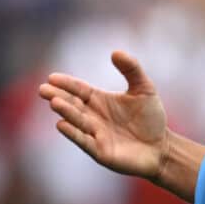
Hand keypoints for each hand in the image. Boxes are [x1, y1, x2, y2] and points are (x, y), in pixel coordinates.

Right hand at [38, 50, 169, 180]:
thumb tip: (116, 52)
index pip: (79, 89)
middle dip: (58, 97)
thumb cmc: (150, 117)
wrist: (161, 147)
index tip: (52, 77)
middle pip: (73, 104)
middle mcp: (93, 116)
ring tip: (54, 102)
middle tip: (43, 89)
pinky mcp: (100, 151)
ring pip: (77, 121)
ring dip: (66, 112)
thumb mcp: (144, 89)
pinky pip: (84, 141)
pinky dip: (73, 133)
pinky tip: (61, 124)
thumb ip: (132, 69)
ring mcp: (95, 134)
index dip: (67, 84)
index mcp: (99, 100)